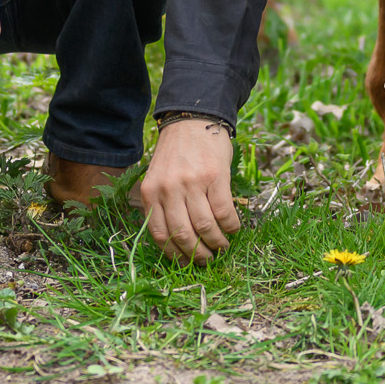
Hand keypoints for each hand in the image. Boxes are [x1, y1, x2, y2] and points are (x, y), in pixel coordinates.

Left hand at [140, 119, 240, 263]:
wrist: (193, 120)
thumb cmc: (176, 153)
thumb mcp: (158, 177)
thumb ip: (161, 203)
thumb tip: (177, 241)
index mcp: (150, 192)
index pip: (159, 233)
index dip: (174, 254)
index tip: (185, 263)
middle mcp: (168, 189)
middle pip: (183, 234)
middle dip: (197, 254)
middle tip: (208, 260)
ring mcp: (192, 183)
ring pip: (205, 227)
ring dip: (217, 243)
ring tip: (223, 247)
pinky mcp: (215, 177)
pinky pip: (224, 212)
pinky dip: (231, 226)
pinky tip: (233, 228)